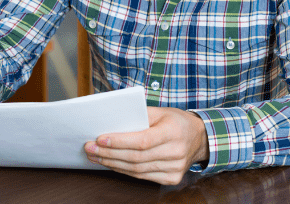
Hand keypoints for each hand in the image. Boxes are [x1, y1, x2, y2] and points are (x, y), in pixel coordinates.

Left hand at [84, 107, 208, 184]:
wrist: (199, 138)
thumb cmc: (176, 121)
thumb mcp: (160, 111)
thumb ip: (137, 115)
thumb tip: (110, 122)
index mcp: (173, 132)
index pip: (142, 141)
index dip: (119, 141)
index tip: (99, 138)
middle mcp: (176, 153)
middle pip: (136, 158)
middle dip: (108, 153)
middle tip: (89, 148)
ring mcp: (175, 169)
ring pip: (136, 170)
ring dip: (112, 163)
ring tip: (95, 156)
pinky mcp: (171, 178)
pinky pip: (142, 177)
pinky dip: (123, 170)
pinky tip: (111, 163)